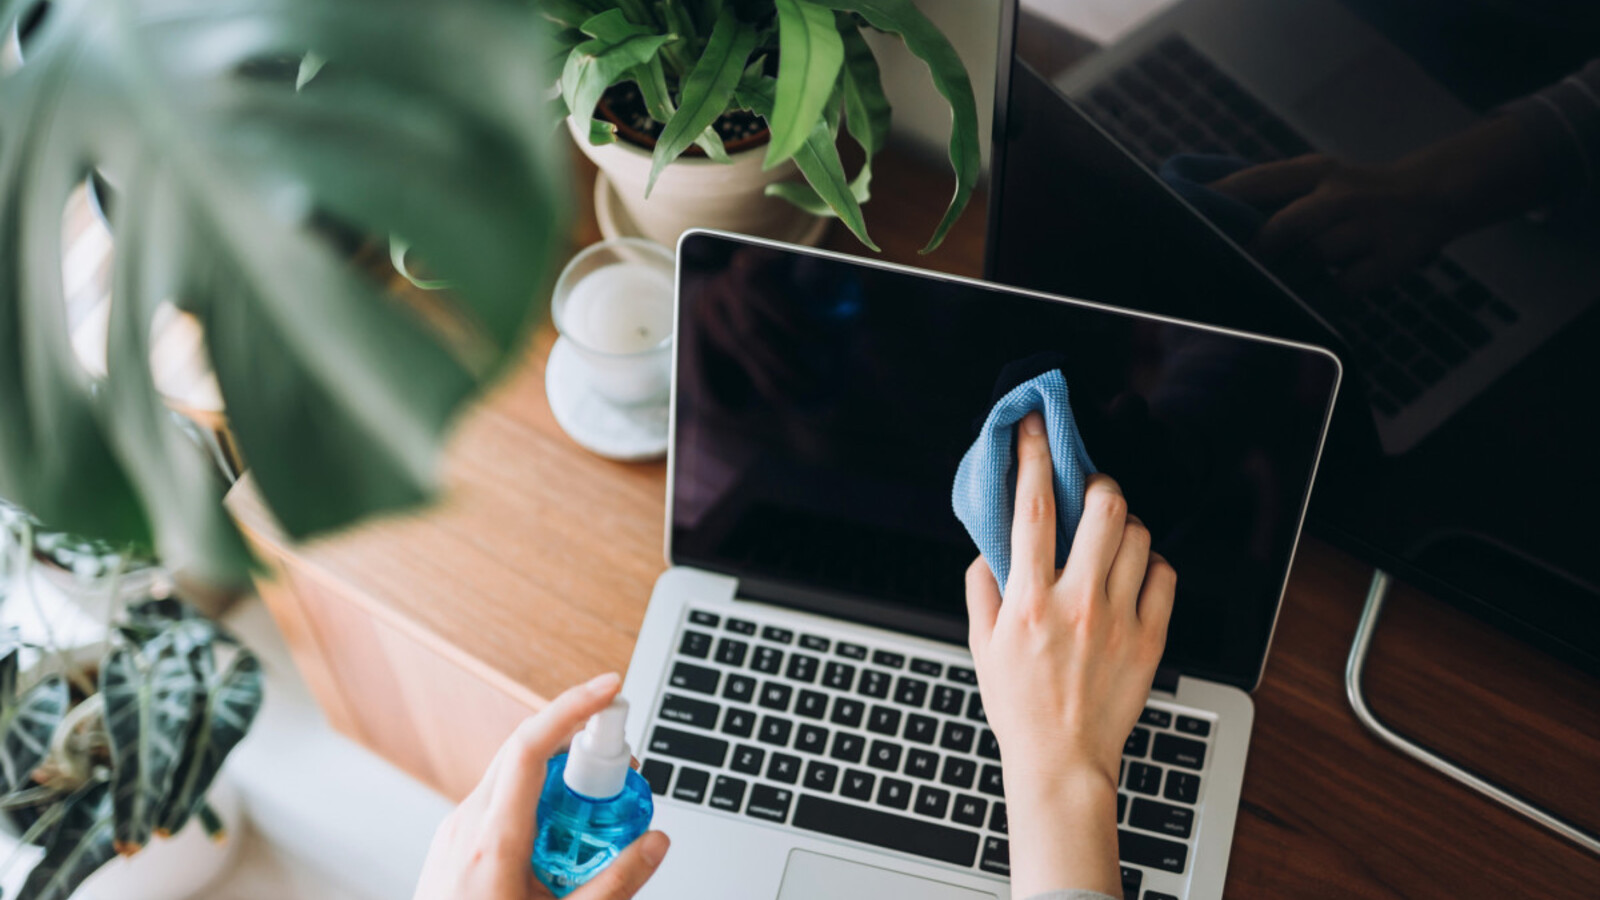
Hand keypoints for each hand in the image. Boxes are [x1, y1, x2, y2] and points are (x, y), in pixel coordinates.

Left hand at [413, 673, 669, 899]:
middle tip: (623, 774)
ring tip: (595, 829)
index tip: (610, 689)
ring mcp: (455, 831)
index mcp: (491, 842)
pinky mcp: (455, 841)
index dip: (573, 707)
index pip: (531, 747)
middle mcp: (466, 825)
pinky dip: (541, 808)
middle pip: (528, 753)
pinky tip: (562, 847)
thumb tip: (657, 841)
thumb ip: (615, 883)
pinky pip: (504, 802)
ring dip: (562, 786)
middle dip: (580, 747)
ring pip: (517, 778)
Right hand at [965, 411, 1174, 897]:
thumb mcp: (980, 643)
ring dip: (1124, 525)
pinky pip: (1164, 575)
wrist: (1061, 759)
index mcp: (1027, 600)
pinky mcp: (1150, 637)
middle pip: (1102, 510)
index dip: (1031, 458)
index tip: (1034, 426)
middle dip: (1098, 485)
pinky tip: (1135, 574)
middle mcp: (1075, 603)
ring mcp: (1118, 619)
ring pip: (1138, 537)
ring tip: (1111, 538)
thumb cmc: (1018, 703)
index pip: (1030, 511)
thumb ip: (983, 587)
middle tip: (1091, 491)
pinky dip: (1151, 564)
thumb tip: (992, 546)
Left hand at [1211, 116, 1554, 293]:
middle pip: (1285, 226)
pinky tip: (1299, 307)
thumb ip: (1274, 194)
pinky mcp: (1387, 260)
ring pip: (1312, 259)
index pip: (1258, 182)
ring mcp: (1367, 227)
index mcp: (1316, 171)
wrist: (1430, 196)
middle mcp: (1341, 195)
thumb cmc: (1354, 196)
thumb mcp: (1319, 178)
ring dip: (1281, 280)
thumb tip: (1212, 218)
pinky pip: (1342, 288)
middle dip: (1252, 254)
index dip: (1220, 201)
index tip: (1186, 218)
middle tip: (1226, 273)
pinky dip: (1317, 301)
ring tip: (1258, 293)